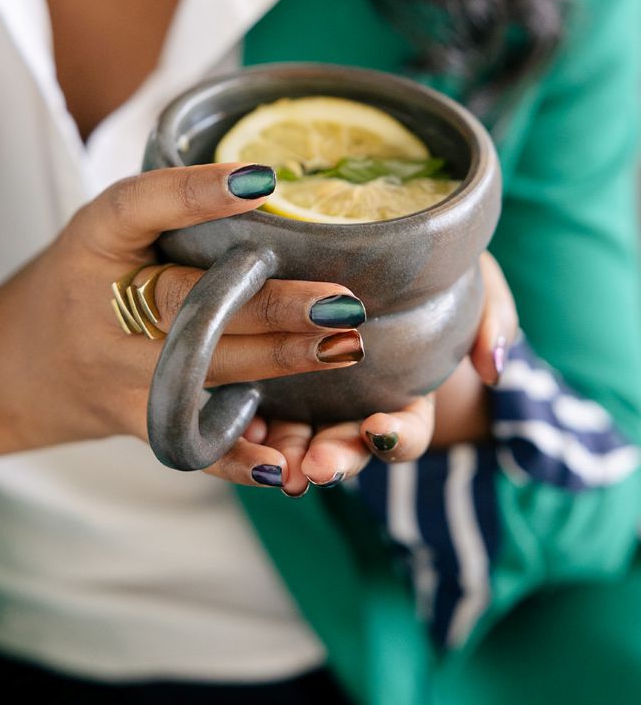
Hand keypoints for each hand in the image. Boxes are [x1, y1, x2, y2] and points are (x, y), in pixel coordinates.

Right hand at [0, 163, 365, 485]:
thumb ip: (171, 210)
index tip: (263, 178)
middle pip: (188, 304)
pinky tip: (284, 461)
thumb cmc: (78, 279)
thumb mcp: (106, 229)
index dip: (198, 192)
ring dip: (280, 363)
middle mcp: (99, 307)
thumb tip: (272, 186)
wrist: (6, 368)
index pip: (139, 206)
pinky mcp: (131, 421)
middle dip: (271, 305)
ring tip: (344, 346)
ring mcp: (113, 373)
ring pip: (203, 371)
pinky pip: (188, 440)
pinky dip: (236, 455)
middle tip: (342, 300)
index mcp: (93, 239)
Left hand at [263, 251, 519, 495]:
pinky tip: (233, 424)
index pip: (406, 427)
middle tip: (315, 468)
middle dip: (334, 458)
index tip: (379, 429)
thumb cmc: (438, 274)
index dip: (396, 435)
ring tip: (274, 464)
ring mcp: (313, 397)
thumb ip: (494, 319)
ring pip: (300, 437)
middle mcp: (357, 402)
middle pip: (347, 443)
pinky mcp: (271, 376)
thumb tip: (494, 366)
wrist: (387, 259)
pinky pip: (256, 410)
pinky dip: (246, 427)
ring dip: (288, 454)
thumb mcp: (476, 282)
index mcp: (408, 391)